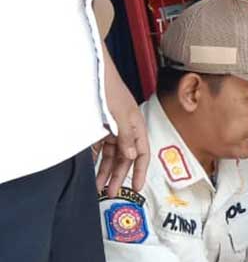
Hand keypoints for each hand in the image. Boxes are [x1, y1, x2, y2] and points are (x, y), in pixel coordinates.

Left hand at [96, 49, 149, 195]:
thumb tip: (132, 155)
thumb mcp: (120, 114)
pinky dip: (96, 157)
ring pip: (111, 155)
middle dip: (118, 176)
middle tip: (110, 192)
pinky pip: (100, 147)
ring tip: (98, 185)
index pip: (142, 155)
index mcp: (137, 127)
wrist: (93, 69)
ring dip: (105, 170)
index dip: (139, 172)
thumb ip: (127, 136)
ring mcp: (112, 128)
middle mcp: (126, 130)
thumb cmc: (110, 88)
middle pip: (125, 158)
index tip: (135, 188)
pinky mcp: (99, 126)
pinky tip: (91, 166)